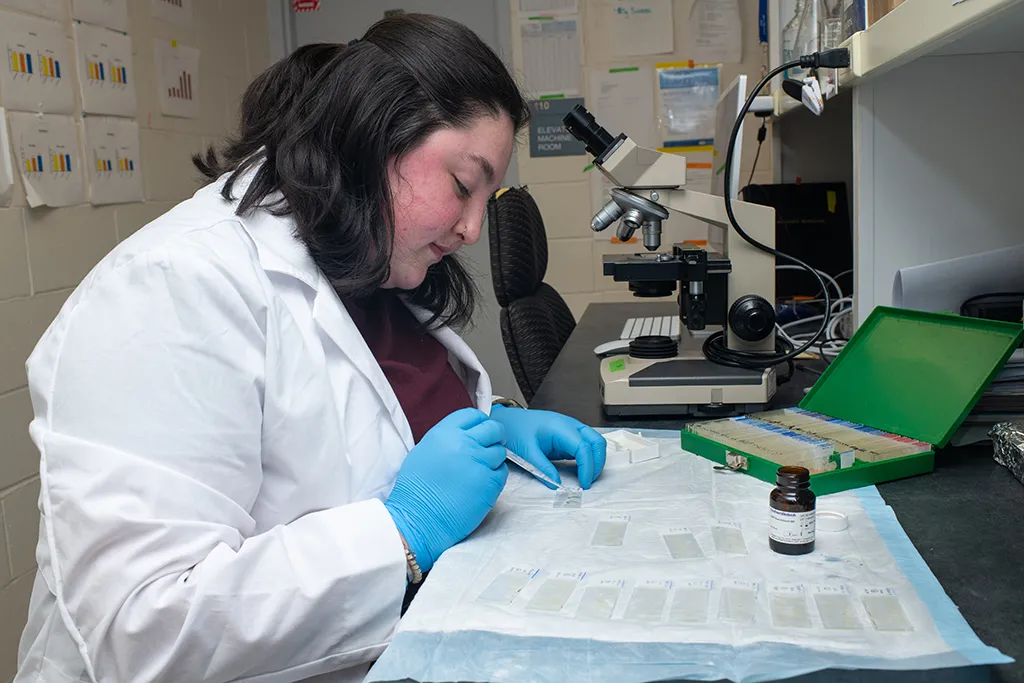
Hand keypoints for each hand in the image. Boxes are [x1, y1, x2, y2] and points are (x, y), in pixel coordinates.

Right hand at [384, 408, 507, 573]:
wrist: (419, 519)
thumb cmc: (417, 490)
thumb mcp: (424, 451)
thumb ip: (447, 439)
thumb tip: (466, 435)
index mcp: (445, 433)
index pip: (473, 415)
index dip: (479, 422)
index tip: (480, 430)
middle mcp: (464, 443)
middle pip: (493, 429)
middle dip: (494, 436)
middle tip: (491, 445)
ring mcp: (480, 462)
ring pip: (500, 451)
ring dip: (493, 458)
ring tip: (479, 471)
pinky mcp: (491, 482)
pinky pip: (502, 471)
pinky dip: (496, 475)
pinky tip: (481, 484)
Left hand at [490, 406, 605, 489]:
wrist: (508, 421)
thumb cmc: (515, 430)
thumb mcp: (526, 452)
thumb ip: (542, 469)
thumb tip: (556, 484)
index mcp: (560, 427)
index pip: (583, 447)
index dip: (588, 467)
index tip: (584, 483)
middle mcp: (569, 426)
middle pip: (596, 442)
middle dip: (597, 463)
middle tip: (589, 481)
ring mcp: (571, 430)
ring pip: (595, 443)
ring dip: (596, 460)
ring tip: (586, 478)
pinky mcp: (568, 436)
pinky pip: (586, 446)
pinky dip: (589, 458)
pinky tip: (581, 471)